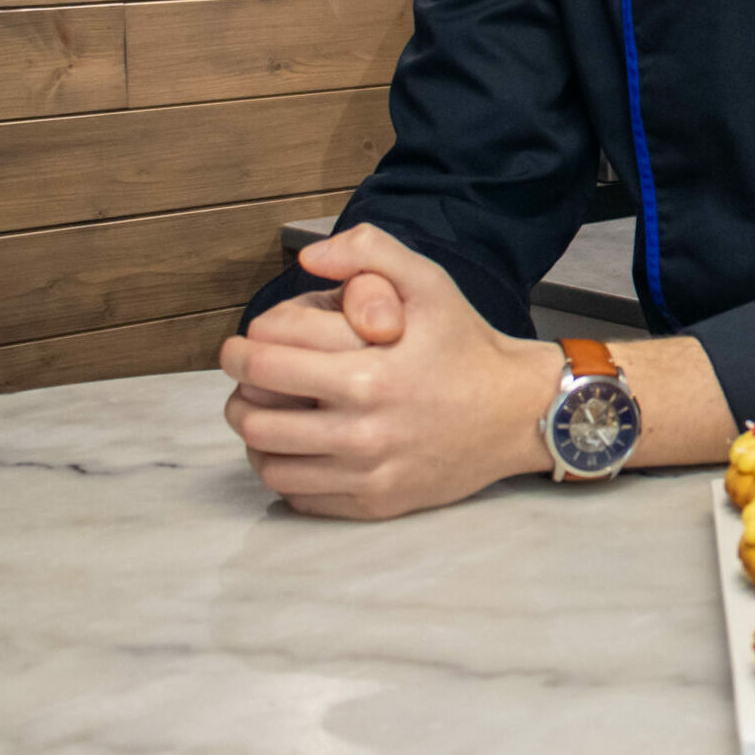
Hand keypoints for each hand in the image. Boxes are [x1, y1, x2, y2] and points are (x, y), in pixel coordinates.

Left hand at [220, 225, 560, 520]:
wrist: (516, 411)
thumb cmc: (466, 344)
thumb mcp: (428, 281)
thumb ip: (369, 252)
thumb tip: (308, 257)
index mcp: (367, 374)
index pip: (265, 365)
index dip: (238, 352)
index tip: (238, 347)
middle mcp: (363, 431)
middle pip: (257, 420)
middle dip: (238, 395)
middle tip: (245, 382)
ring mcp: (369, 473)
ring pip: (271, 465)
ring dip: (257, 438)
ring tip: (267, 415)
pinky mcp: (376, 502)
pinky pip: (301, 497)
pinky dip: (287, 473)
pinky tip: (299, 449)